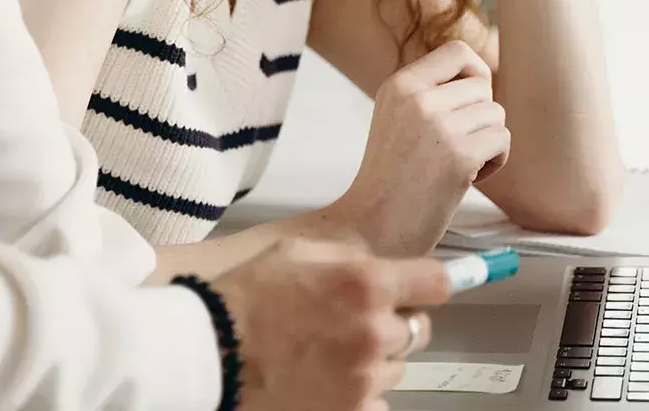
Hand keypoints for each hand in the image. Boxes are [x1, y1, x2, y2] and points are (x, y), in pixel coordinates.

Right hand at [213, 239, 450, 410]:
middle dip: (395, 322)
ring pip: (398, 368)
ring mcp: (364, 379)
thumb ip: (347, 258)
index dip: (429, 283)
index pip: (438, 283)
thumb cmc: (246, 298)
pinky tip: (326, 380)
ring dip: (375, 359)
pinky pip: (378, 402)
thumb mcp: (294, 252)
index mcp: (365, 284)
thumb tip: (382, 265)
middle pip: (420, 329)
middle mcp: (374, 333)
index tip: (423, 287)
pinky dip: (360, 393)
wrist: (210, 353)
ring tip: (329, 352)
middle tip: (355, 320)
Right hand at [333, 40, 510, 255]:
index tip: (470, 101)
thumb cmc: (391, 181)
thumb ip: (430, 94)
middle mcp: (416, 99)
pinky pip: (502, 141)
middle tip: (455, 147)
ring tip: (457, 165)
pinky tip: (467, 179)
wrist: (372, 228)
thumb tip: (481, 77)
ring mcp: (437, 126)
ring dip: (487, 142)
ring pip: (496, 114)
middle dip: (480, 118)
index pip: (457, 51)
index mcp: (398, 85)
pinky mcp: (459, 155)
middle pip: (483, 87)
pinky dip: (494, 162)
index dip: (475, 73)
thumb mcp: (397, 119)